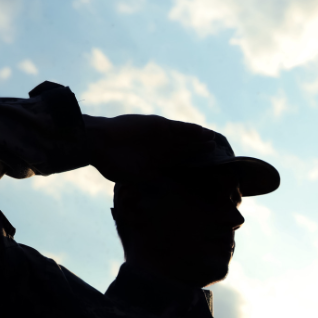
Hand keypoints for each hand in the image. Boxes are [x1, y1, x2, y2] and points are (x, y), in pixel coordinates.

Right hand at [82, 114, 215, 182]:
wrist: (98, 143)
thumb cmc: (113, 164)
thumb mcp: (138, 178)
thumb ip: (157, 183)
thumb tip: (174, 192)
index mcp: (156, 163)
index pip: (180, 165)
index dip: (194, 167)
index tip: (209, 172)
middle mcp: (160, 149)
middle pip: (185, 151)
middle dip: (200, 152)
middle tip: (218, 156)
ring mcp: (160, 136)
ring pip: (184, 138)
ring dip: (198, 140)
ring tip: (214, 142)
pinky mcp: (157, 125)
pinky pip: (177, 127)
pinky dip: (190, 129)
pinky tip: (203, 131)